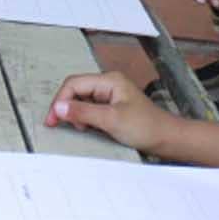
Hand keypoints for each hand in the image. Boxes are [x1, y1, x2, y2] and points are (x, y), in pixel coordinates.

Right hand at [44, 71, 178, 155]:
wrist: (166, 139)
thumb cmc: (146, 127)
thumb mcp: (111, 120)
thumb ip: (83, 113)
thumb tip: (59, 108)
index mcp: (109, 80)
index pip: (74, 84)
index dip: (60, 101)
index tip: (52, 119)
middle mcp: (108, 84)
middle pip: (76, 91)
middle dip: (66, 107)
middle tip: (58, 124)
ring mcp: (110, 96)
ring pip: (81, 101)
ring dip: (76, 115)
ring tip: (82, 128)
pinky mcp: (111, 108)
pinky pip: (90, 110)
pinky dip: (84, 119)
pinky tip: (89, 129)